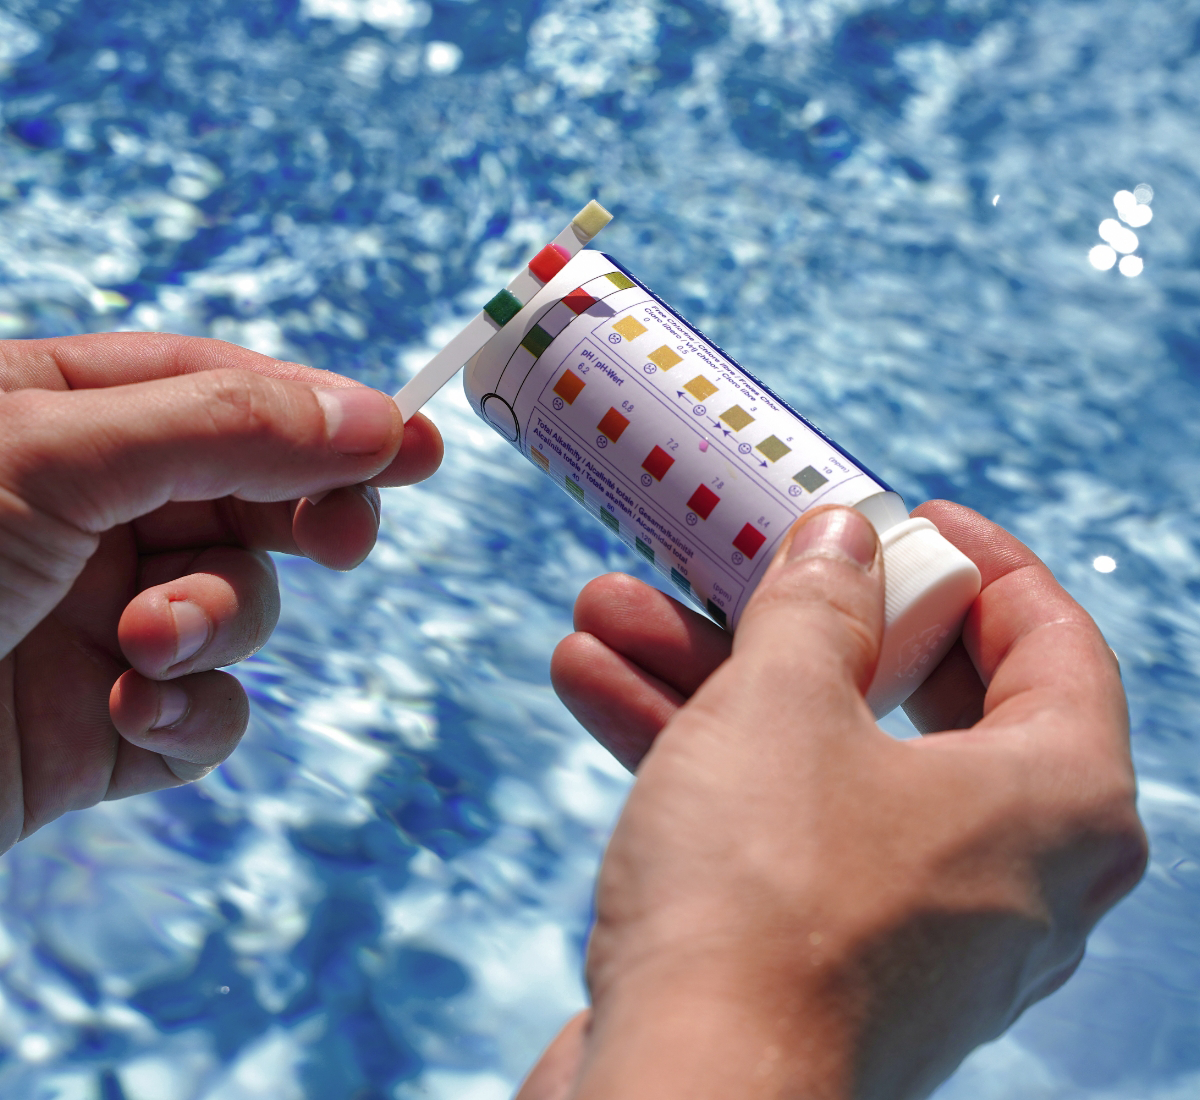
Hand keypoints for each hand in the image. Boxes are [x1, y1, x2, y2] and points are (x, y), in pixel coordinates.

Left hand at [0, 332, 440, 849]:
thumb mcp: (53, 457)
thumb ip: (226, 429)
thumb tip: (375, 418)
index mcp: (54, 416)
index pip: (221, 388)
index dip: (321, 411)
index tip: (412, 442)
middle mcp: (83, 512)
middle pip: (251, 494)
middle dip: (300, 516)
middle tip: (343, 538)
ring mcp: (96, 621)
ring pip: (238, 605)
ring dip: (215, 623)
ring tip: (146, 643)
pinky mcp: (104, 727)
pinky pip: (207, 712)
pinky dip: (192, 713)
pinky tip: (134, 714)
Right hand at [521, 502, 1146, 1099]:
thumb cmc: (766, 894)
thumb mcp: (786, 701)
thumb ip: (820, 604)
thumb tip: (844, 539)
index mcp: (1055, 798)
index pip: (1050, 639)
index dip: (977, 561)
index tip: (907, 515)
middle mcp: (1007, 869)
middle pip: (911, 695)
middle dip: (792, 617)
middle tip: (737, 554)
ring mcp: (911, 922)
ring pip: (817, 757)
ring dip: (707, 678)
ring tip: (610, 607)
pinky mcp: (822, 958)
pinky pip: (775, 825)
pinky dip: (697, 757)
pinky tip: (594, 683)